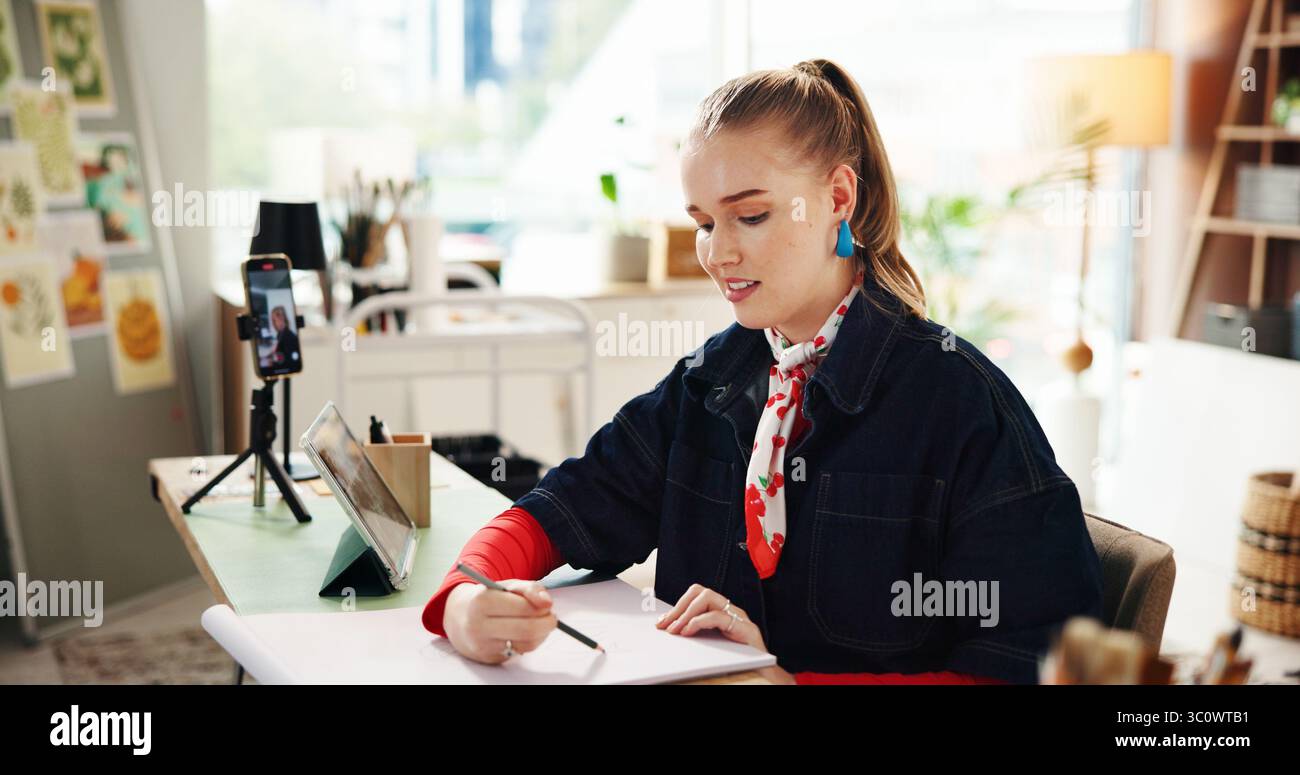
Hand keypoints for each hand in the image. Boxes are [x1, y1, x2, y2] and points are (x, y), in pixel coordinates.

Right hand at [442, 580, 557, 664]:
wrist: (459, 619)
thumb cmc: (489, 599)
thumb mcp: (507, 586)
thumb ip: (531, 589)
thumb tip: (547, 603)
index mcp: (482, 601)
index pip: (523, 607)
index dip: (542, 607)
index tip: (548, 605)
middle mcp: (479, 625)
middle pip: (527, 629)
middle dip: (547, 623)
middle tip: (552, 618)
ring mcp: (483, 645)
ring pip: (526, 643)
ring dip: (541, 634)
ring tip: (537, 624)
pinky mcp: (488, 658)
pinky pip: (520, 652)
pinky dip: (529, 643)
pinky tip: (524, 634)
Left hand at [655, 582, 767, 650]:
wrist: (766, 672)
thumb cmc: (740, 661)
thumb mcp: (713, 644)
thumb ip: (698, 634)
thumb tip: (672, 632)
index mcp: (721, 611)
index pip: (696, 596)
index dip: (677, 607)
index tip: (661, 622)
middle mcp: (730, 609)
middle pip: (700, 591)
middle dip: (679, 606)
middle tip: (665, 624)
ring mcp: (739, 616)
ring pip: (708, 597)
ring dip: (687, 613)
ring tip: (675, 629)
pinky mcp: (745, 628)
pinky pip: (719, 616)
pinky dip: (700, 621)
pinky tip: (689, 632)